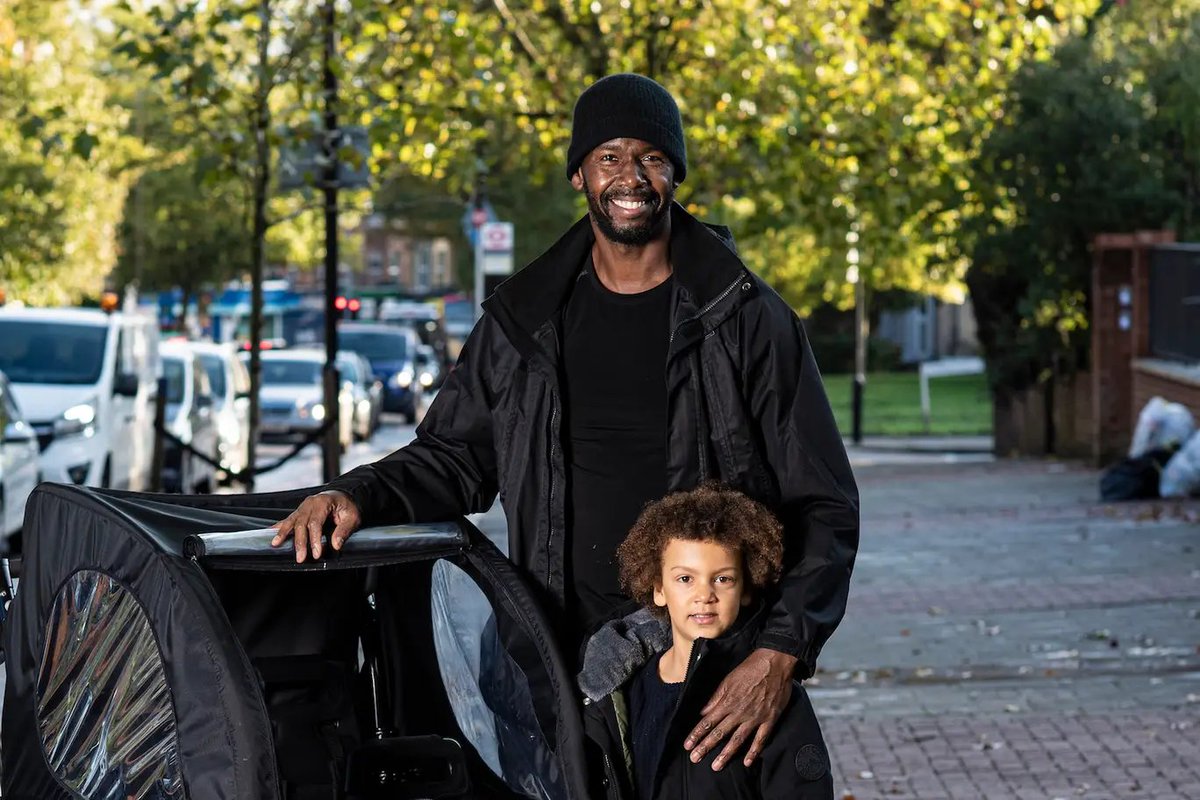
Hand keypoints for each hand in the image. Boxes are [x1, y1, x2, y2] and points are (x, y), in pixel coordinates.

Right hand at [270, 490, 360, 562]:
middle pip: (301, 524)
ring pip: (291, 521)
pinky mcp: (299, 512)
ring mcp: (303, 507)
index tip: (316, 553)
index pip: (316, 523)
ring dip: (283, 533)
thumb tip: (336, 545)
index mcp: (323, 502)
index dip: (315, 539)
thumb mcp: (352, 517)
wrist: (343, 496)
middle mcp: (310, 503)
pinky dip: (278, 526)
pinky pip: (287, 519)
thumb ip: (344, 530)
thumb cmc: (348, 507)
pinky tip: (269, 532)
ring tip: (276, 544)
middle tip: (300, 558)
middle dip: (300, 542)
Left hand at [684, 648, 796, 770]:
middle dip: (705, 747)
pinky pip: (761, 739)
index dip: (697, 734)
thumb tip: (703, 712)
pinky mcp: (769, 719)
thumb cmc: (750, 669)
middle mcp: (739, 712)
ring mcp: (755, 717)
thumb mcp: (728, 680)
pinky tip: (747, 762)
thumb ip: (715, 698)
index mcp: (727, 701)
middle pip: (719, 733)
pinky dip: (754, 751)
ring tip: (716, 766)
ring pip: (738, 740)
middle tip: (695, 759)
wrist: (774, 663)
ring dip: (726, 754)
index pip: (708, 721)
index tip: (688, 745)